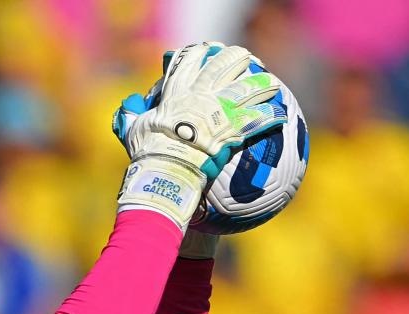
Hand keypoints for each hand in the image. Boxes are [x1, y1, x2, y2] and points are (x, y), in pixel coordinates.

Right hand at [116, 42, 284, 227]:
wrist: (168, 170)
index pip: (188, 64)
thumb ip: (131, 116)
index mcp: (177, 94)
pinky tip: (281, 115)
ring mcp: (218, 113)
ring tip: (271, 82)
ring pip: (244, 91)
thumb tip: (127, 107)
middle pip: (222, 69)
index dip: (199, 54)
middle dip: (235, 59)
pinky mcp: (232, 132)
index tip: (207, 48)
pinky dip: (269, 118)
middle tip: (245, 56)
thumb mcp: (134, 131)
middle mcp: (200, 97)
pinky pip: (255, 122)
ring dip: (260, 85)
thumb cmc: (148, 153)